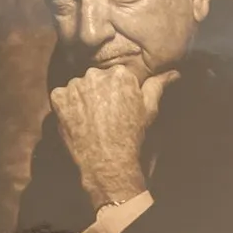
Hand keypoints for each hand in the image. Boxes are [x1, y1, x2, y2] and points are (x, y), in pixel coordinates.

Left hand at [50, 65, 178, 211]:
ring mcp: (75, 85)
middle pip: (96, 78)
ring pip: (78, 87)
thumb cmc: (131, 134)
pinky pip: (62, 97)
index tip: (118, 105)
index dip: (117, 91)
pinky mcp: (59, 97)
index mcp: (119, 73)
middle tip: (104, 114)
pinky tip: (77, 120)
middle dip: (99, 92)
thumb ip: (158, 85)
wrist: (107, 159)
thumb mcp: (149, 109)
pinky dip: (67, 107)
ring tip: (91, 119)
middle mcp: (95, 73)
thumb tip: (174, 73)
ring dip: (82, 98)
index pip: (116, 75)